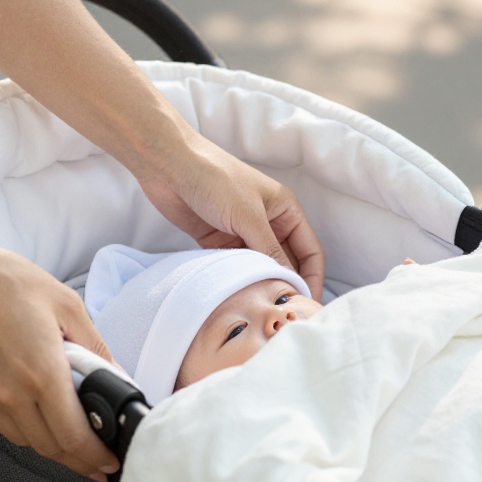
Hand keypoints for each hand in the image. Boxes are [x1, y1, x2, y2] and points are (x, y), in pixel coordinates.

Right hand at [0, 239, 118, 481]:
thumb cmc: (5, 282)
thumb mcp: (66, 305)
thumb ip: (95, 346)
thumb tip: (116, 374)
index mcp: (42, 373)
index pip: (73, 437)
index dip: (95, 457)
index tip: (108, 462)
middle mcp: (12, 394)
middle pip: (50, 448)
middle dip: (78, 460)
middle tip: (95, 459)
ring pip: (25, 441)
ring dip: (50, 445)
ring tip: (69, 435)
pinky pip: (1, 423)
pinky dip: (23, 426)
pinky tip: (35, 410)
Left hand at [136, 135, 325, 299]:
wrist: (169, 167)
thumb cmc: (215, 179)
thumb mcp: (249, 215)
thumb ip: (270, 250)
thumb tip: (289, 281)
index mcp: (285, 210)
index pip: (310, 251)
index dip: (312, 277)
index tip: (308, 305)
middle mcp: (268, 223)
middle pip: (288, 262)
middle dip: (288, 285)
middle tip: (285, 314)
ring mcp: (243, 233)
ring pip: (261, 268)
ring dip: (262, 285)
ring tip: (262, 309)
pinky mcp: (219, 242)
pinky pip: (237, 267)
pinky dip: (239, 281)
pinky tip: (239, 297)